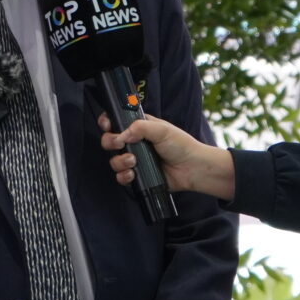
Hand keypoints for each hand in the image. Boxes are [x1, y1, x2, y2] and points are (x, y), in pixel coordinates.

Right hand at [99, 114, 234, 200]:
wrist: (192, 169)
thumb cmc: (181, 145)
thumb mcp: (162, 129)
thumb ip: (140, 127)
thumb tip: (122, 134)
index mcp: (139, 127)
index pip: (116, 121)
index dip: (108, 122)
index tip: (108, 125)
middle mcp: (134, 143)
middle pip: (109, 141)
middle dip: (110, 142)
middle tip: (119, 143)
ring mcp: (135, 160)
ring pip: (114, 160)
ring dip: (119, 161)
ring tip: (133, 161)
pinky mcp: (138, 176)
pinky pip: (121, 177)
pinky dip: (124, 176)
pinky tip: (133, 174)